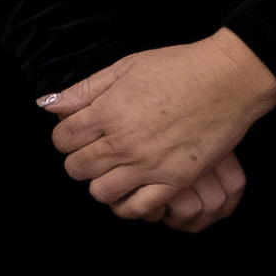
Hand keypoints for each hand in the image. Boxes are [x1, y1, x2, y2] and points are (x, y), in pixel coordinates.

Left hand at [40, 32, 275, 231]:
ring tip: (113, 170)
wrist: (227, 79)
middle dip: (79, 159)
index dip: (65, 137)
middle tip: (95, 151)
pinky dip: (127, 203)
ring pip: (100, 192)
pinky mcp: (174, 181)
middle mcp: (123, 142)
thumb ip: (84, 90)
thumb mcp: (125, 67)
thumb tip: (47, 105)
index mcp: (108, 111)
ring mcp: (149, 165)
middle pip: (76, 168)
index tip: (78, 133)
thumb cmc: (177, 67)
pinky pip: (136, 208)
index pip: (62, 139)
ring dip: (100, 182)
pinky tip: (132, 188)